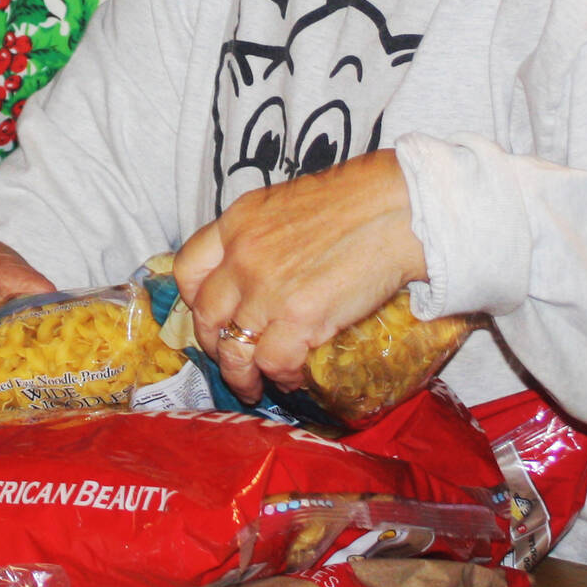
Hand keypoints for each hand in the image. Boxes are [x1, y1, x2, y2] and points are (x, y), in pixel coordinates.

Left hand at [173, 151, 425, 402]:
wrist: (398, 209)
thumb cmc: (357, 199)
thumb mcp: (287, 204)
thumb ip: (263, 235)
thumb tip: (265, 266)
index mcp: (236, 223)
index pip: (188, 267)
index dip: (192, 298)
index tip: (205, 313)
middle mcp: (242, 258)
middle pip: (206, 315)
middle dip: (212, 344)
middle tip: (227, 358)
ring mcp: (266, 290)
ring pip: (233, 349)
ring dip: (240, 375)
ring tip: (251, 388)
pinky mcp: (299, 319)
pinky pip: (273, 362)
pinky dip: (280, 377)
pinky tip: (291, 379)